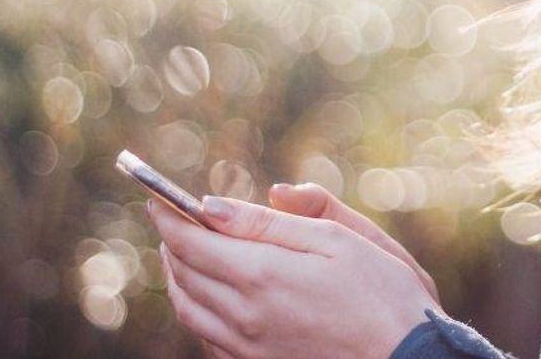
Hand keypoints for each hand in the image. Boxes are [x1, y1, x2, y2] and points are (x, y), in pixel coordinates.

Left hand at [148, 197, 438, 358]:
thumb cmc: (383, 293)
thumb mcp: (337, 239)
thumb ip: (272, 222)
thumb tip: (212, 205)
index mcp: (262, 275)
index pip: (192, 241)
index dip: (169, 216)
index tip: (157, 197)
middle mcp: (244, 315)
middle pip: (184, 274)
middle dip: (171, 241)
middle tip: (169, 219)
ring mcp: (247, 347)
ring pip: (189, 309)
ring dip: (176, 276)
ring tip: (180, 253)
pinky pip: (206, 338)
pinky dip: (195, 310)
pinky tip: (206, 298)